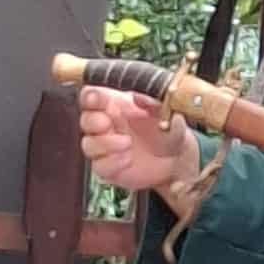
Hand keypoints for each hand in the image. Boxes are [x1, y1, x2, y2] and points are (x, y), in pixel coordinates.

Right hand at [79, 87, 200, 200]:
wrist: (177, 160)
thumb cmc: (168, 132)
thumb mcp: (165, 112)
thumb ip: (152, 102)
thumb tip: (137, 97)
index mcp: (117, 105)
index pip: (92, 96)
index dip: (90, 96)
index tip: (95, 97)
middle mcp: (108, 125)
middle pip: (86, 120)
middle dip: (94, 121)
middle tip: (108, 123)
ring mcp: (106, 148)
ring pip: (88, 144)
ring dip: (105, 144)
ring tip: (127, 144)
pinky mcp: (109, 168)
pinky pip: (99, 166)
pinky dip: (112, 162)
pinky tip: (127, 159)